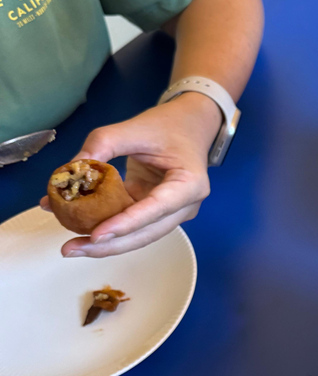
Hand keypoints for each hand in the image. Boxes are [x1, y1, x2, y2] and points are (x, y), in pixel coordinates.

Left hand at [40, 92, 220, 256]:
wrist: (187, 128)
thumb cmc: (168, 126)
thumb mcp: (135, 128)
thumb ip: (102, 144)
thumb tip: (71, 170)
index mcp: (190, 184)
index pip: (156, 208)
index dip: (126, 223)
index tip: (96, 234)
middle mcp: (185, 206)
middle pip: (146, 233)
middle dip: (109, 244)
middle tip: (71, 249)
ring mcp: (172, 213)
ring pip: (138, 236)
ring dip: (105, 243)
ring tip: (72, 246)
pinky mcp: (156, 215)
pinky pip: (131, 228)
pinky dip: (107, 230)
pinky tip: (80, 230)